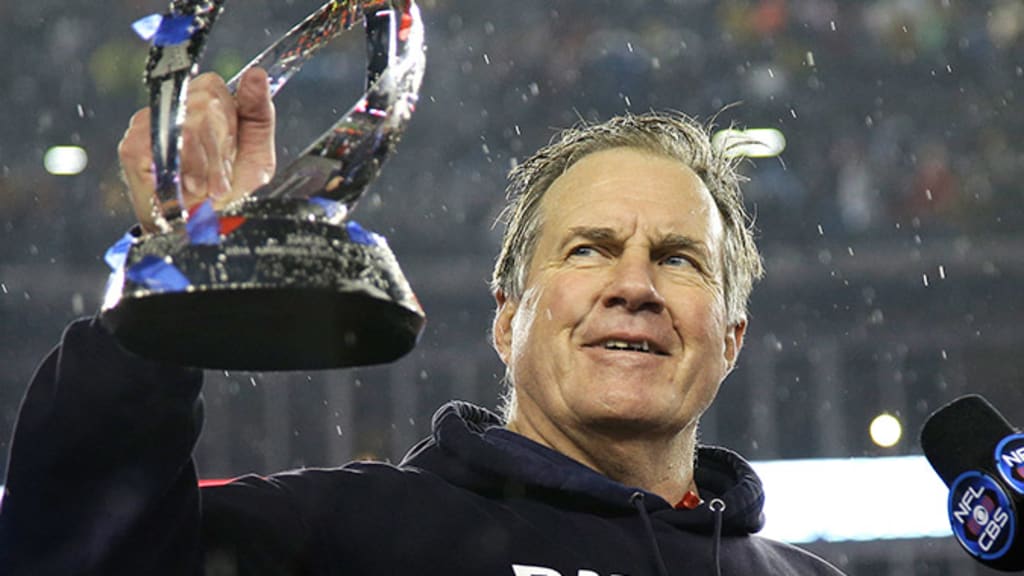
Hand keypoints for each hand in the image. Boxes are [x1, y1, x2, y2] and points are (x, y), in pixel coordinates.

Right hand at [118, 67, 275, 232]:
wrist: (199, 232)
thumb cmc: (226, 194)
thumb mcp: (256, 155)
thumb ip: (259, 114)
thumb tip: (257, 74)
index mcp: (200, 105)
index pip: (215, 87)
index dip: (230, 122)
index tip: (233, 155)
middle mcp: (171, 109)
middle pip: (205, 103)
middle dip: (221, 149)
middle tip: (221, 180)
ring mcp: (148, 125)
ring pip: (188, 123)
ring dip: (207, 164)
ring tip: (210, 189)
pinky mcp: (132, 148)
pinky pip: (164, 145)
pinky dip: (185, 171)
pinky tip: (189, 188)